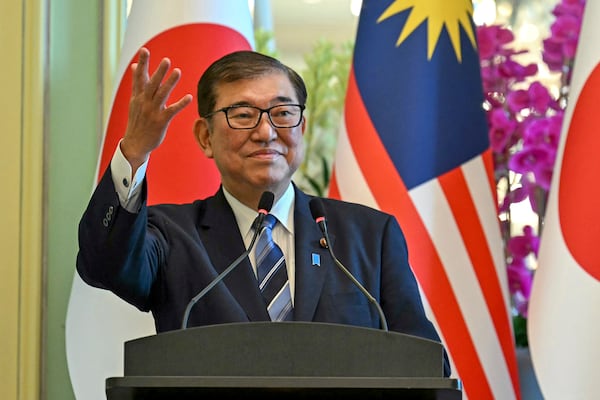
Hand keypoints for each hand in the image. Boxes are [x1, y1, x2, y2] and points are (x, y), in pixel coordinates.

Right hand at [121, 47, 192, 171]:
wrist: (135, 143)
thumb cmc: (137, 120)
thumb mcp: (134, 101)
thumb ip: (137, 83)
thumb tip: (134, 65)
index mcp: (137, 96)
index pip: (139, 77)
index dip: (142, 64)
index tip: (144, 50)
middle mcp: (144, 102)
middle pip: (152, 84)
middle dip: (158, 72)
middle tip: (166, 60)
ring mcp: (152, 112)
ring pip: (162, 95)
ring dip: (170, 83)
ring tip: (178, 72)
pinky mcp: (161, 122)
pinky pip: (172, 110)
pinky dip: (180, 104)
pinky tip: (189, 97)